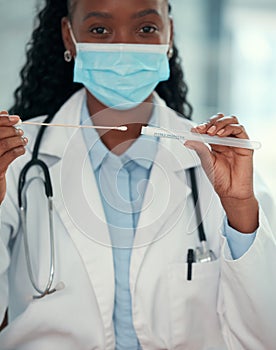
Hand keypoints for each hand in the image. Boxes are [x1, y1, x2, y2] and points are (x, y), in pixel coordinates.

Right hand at [0, 111, 27, 203]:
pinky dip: (18, 150)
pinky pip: (9, 157)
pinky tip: (22, 149)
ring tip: (23, 140)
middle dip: (12, 130)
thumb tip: (5, 114)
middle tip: (20, 131)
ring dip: (17, 140)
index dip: (3, 120)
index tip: (15, 118)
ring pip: (3, 144)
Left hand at [185, 113, 258, 232]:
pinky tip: (221, 135)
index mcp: (214, 142)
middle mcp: (225, 139)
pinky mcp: (245, 143)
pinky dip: (229, 128)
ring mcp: (235, 140)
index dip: (202, 125)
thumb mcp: (205, 160)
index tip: (195, 129)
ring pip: (231, 120)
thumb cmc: (219, 177)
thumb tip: (188, 139)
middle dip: (210, 122)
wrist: (230, 190)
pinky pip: (239, 129)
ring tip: (212, 131)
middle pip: (220, 120)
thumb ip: (199, 147)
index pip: (209, 126)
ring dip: (220, 123)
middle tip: (203, 129)